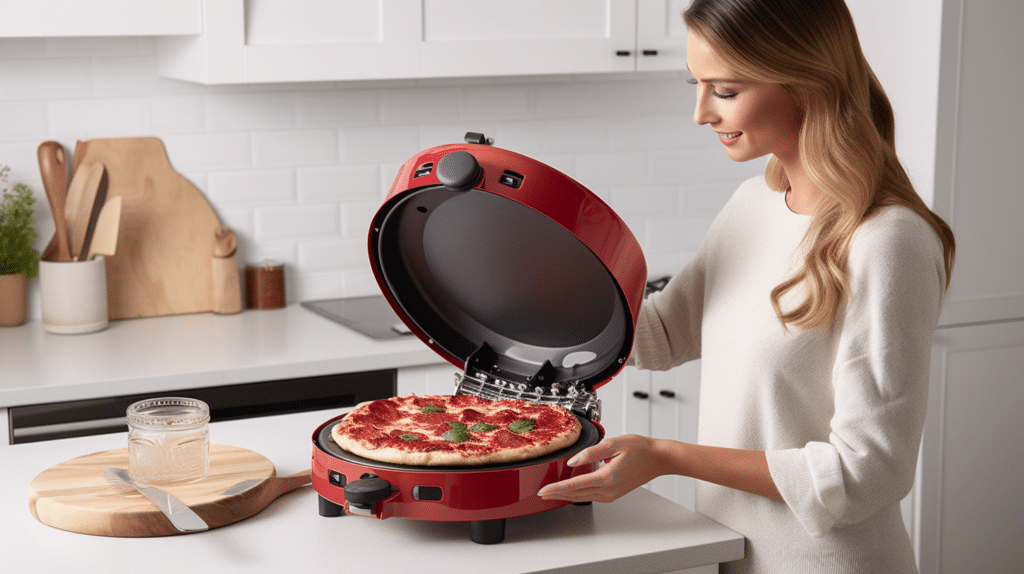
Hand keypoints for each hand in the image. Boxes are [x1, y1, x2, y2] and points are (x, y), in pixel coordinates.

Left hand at [536, 434, 665, 502]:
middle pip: (576, 495)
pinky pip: (591, 496)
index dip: (556, 489)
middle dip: (557, 494)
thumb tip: (572, 461)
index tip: (543, 490)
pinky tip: (572, 489)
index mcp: (607, 477)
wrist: (658, 458)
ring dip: (566, 495)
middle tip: (541, 493)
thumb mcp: (613, 443)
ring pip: (582, 497)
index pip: (574, 485)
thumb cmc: (640, 448)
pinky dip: (578, 493)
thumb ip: (590, 452)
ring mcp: (611, 494)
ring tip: (552, 492)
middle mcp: (608, 489)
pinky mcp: (614, 493)